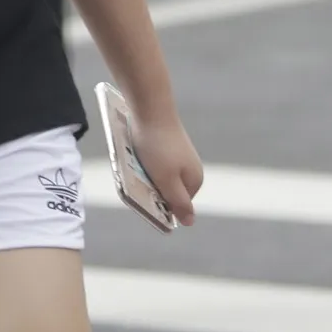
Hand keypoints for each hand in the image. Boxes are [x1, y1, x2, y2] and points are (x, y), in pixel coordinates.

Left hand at [129, 108, 202, 227]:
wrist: (151, 108)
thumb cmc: (158, 147)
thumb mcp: (167, 180)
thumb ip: (178, 202)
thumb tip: (190, 223)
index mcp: (195, 180)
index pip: (176, 204)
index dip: (159, 201)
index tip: (144, 191)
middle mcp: (191, 167)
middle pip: (167, 188)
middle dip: (152, 185)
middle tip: (139, 175)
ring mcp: (180, 154)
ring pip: (158, 172)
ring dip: (145, 171)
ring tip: (136, 160)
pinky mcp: (168, 142)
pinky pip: (154, 158)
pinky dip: (144, 157)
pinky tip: (136, 150)